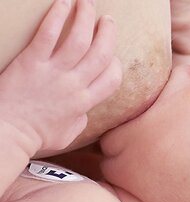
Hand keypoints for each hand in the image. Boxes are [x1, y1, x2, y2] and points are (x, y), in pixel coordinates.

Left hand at [0, 0, 121, 152]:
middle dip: (108, 34)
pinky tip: (64, 3)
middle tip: (107, 22)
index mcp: (84, 103)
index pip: (112, 79)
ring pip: (79, 40)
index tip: (111, 57)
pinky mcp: (32, 62)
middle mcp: (74, 85)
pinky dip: (58, 15)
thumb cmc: (36, 137)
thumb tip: (84, 110)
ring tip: (88, 5)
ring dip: (87, 18)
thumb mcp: (67, 135)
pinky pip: (48, 34)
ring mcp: (54, 72)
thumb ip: (81, 121)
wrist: (7, 134)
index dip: (116, 65)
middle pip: (101, 54)